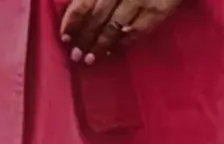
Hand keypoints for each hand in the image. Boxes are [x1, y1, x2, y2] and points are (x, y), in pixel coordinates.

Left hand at [61, 0, 183, 64]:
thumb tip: (76, 9)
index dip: (72, 21)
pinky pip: (140, 30)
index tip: (64, 37)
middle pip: (97, 18)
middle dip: (85, 38)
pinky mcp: (159, 10)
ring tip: (91, 59)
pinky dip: (126, 41)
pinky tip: (116, 50)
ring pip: (116, 27)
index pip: (83, 4)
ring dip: (102, 44)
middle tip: (76, 57)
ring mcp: (140, 1)